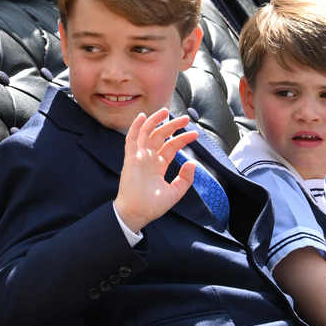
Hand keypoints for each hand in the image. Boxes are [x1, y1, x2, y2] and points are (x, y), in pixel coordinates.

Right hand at [115, 109, 198, 232]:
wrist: (136, 214)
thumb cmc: (152, 206)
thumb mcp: (175, 192)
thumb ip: (185, 179)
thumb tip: (192, 164)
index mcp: (158, 165)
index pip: (171, 147)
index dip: (183, 139)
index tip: (195, 134)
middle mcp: (149, 158)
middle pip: (161, 136)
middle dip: (173, 126)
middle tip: (185, 119)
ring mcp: (139, 157)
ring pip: (147, 134)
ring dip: (155, 121)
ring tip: (166, 111)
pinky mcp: (130, 159)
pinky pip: (132, 140)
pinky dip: (136, 127)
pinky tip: (142, 117)